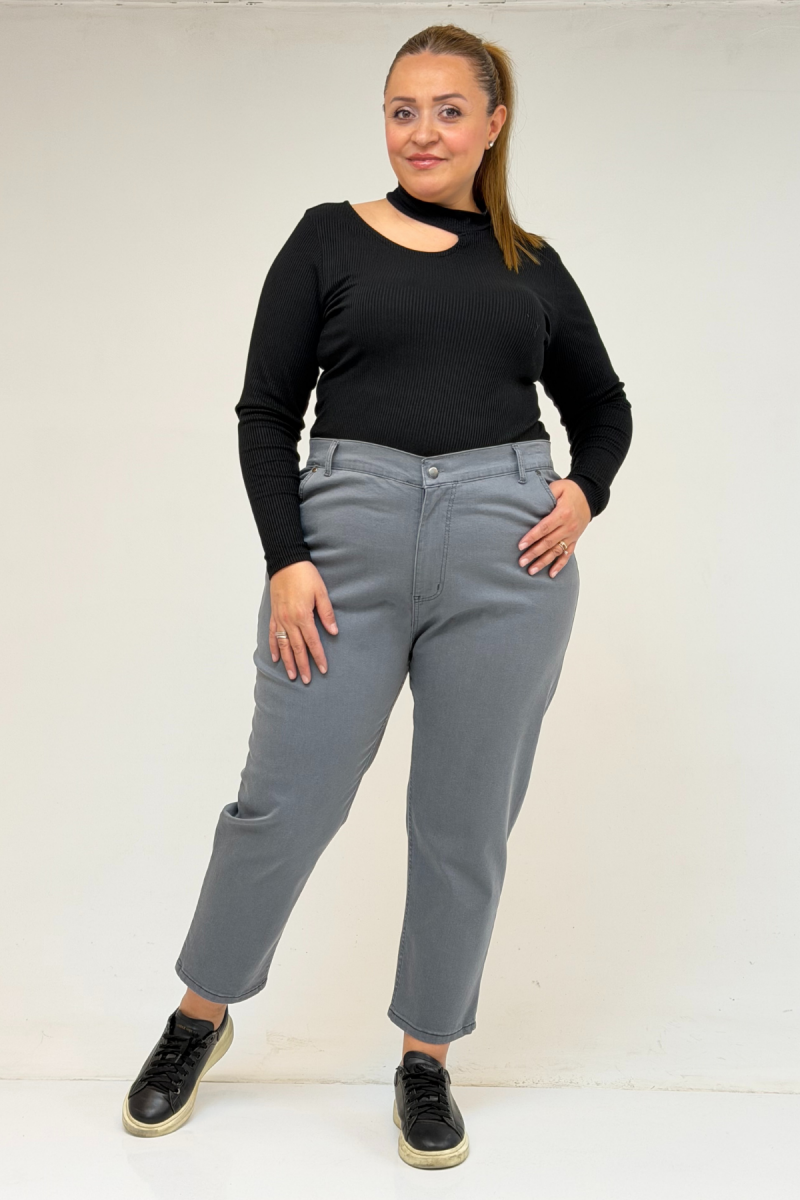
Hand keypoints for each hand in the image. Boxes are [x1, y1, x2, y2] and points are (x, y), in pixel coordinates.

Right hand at [268, 561, 338, 682]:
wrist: (286, 562)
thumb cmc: (305, 575)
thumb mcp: (321, 592)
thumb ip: (327, 613)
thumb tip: (334, 632)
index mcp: (303, 616)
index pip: (312, 642)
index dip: (318, 657)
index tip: (323, 670)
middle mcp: (289, 620)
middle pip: (297, 648)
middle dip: (302, 665)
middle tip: (307, 680)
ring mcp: (279, 618)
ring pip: (283, 645)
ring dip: (288, 662)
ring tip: (292, 675)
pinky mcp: (274, 614)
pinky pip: (272, 635)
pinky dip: (274, 647)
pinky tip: (275, 658)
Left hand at [518, 479, 591, 577]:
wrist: (589, 496)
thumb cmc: (571, 490)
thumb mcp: (559, 487)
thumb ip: (546, 494)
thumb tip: (531, 501)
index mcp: (563, 513)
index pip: (545, 528)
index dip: (532, 537)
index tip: (521, 546)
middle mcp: (568, 527)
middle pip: (548, 542)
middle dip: (534, 553)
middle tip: (521, 562)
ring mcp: (572, 535)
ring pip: (556, 551)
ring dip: (544, 562)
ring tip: (531, 571)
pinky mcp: (575, 540)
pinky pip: (567, 554)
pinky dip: (560, 565)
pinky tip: (551, 574)